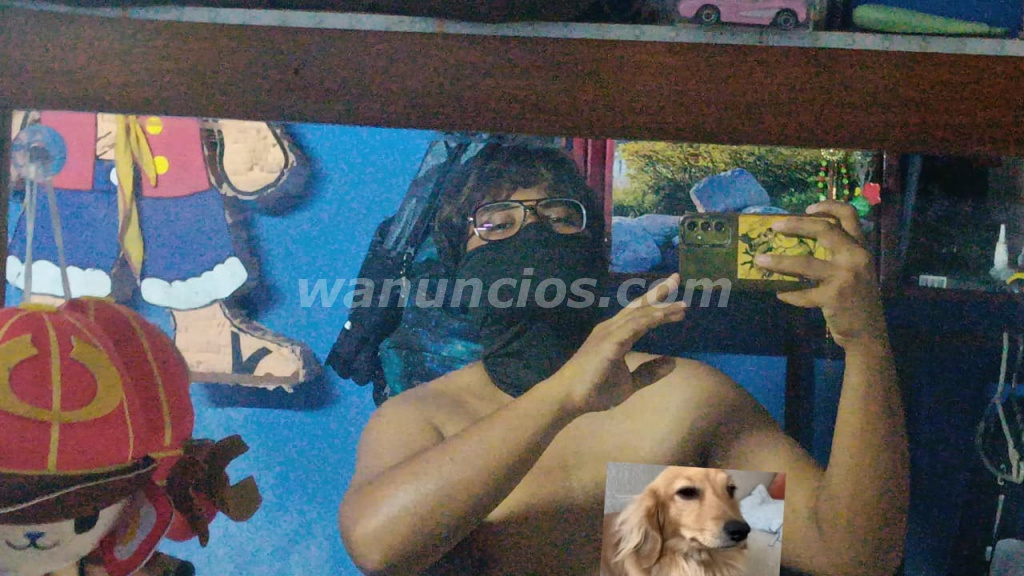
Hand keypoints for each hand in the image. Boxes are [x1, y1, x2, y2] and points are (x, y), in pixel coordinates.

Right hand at [553, 274, 686, 414]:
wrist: (569, 397)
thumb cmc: (594, 389)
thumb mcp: (628, 382)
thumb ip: (648, 372)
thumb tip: (672, 362)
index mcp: (614, 335)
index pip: (638, 314)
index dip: (656, 303)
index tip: (676, 298)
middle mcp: (611, 329)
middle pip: (638, 306)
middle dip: (658, 293)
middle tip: (676, 278)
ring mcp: (609, 334)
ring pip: (639, 314)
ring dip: (660, 308)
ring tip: (682, 305)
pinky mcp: (609, 343)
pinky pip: (633, 327)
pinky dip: (649, 319)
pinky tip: (663, 316)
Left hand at [753, 201, 886, 348]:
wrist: (868, 332)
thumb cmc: (858, 299)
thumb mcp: (858, 270)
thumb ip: (840, 254)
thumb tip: (801, 240)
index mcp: (861, 248)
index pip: (850, 216)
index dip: (828, 206)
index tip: (808, 207)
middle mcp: (856, 257)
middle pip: (824, 230)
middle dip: (796, 225)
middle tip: (775, 227)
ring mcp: (845, 277)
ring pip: (805, 263)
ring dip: (778, 262)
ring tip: (759, 260)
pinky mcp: (833, 297)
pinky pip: (803, 293)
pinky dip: (789, 293)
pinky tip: (780, 293)